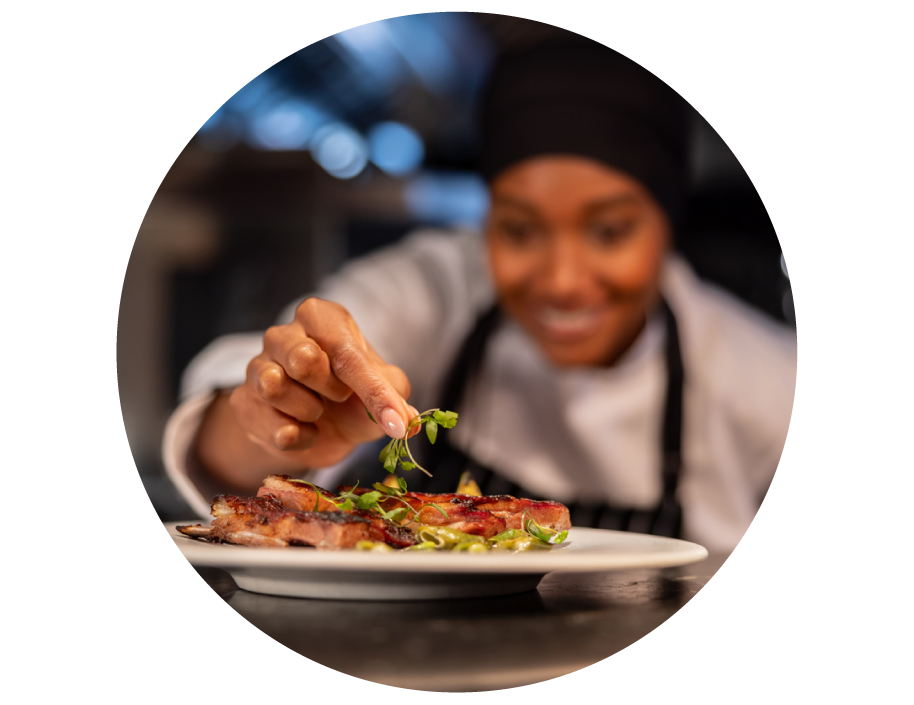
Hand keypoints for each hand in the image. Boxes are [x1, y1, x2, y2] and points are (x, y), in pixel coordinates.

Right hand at [198, 298, 417, 486]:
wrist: (319, 432)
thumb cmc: (353, 398)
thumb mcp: (383, 390)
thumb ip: (395, 396)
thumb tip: (405, 421)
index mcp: (321, 318)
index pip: (346, 352)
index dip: (374, 391)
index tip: (397, 422)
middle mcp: (284, 334)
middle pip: (303, 360)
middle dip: (331, 389)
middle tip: (339, 396)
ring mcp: (257, 365)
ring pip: (275, 387)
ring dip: (309, 411)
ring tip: (318, 411)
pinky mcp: (243, 401)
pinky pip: (268, 424)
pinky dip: (295, 437)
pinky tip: (303, 431)